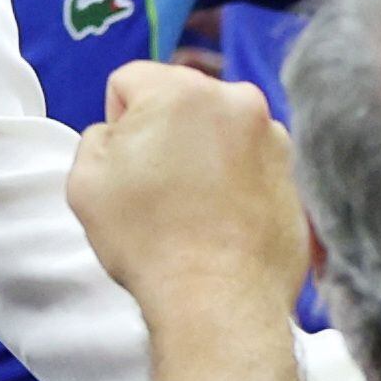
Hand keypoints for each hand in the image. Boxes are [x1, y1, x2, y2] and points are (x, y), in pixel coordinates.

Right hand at [68, 60, 307, 316]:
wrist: (220, 299)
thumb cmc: (150, 241)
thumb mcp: (86, 181)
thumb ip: (96, 137)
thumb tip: (119, 134)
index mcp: (181, 89)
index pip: (130, 80)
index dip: (117, 121)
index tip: (125, 163)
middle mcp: (236, 100)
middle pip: (180, 100)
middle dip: (164, 132)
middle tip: (156, 187)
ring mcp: (273, 135)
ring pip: (218, 129)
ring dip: (203, 153)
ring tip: (191, 208)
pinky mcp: (294, 171)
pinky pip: (250, 160)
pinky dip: (234, 179)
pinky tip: (220, 218)